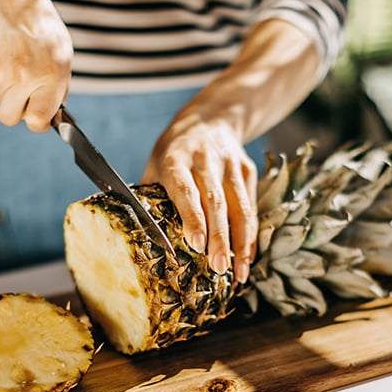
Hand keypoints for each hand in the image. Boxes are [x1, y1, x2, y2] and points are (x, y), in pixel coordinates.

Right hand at [0, 0, 71, 132]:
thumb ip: (59, 86)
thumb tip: (54, 111)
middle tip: (25, 92)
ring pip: (0, 99)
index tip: (39, 117)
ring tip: (16, 62)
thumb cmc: (38, 23)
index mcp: (49, 77)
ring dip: (7, 88)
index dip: (38, 122)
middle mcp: (23, 79)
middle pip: (10, 118)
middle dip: (18, 109)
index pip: (37, 122)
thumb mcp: (62, 53)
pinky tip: (3, 53)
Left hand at [142, 118, 257, 283]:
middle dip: (219, 237)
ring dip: (240, 242)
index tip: (197, 243)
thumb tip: (141, 237)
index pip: (186, 189)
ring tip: (239, 272)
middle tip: (218, 268)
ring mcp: (230, 164)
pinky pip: (251, 207)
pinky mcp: (248, 170)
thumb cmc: (174, 151)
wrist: (211, 118)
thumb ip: (151, 197)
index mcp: (176, 158)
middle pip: (215, 201)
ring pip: (239, 206)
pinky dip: (250, 234)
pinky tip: (247, 257)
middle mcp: (205, 160)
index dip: (192, 217)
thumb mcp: (156, 164)